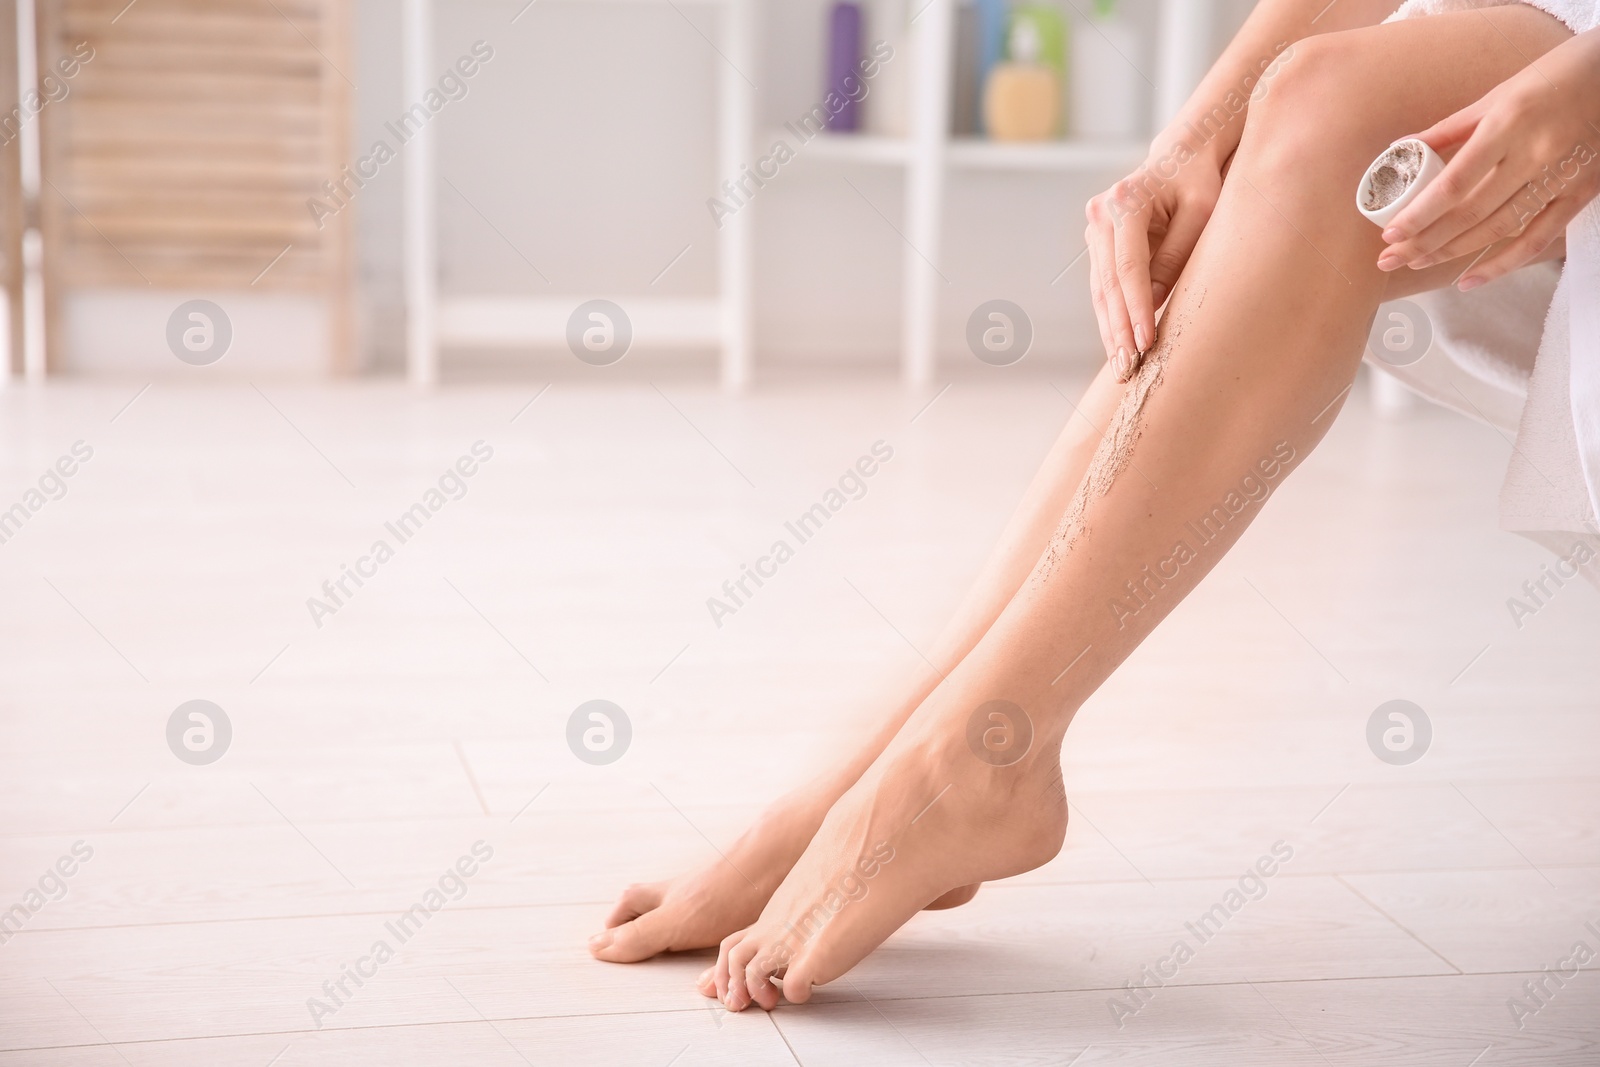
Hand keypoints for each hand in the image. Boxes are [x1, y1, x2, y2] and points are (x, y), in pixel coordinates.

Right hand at [1085, 133, 1223, 381]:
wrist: (1182, 155)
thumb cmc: (1200, 180)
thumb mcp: (1201, 214)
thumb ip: (1177, 255)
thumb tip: (1154, 303)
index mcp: (1126, 201)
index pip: (1129, 267)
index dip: (1137, 308)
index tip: (1145, 342)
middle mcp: (1101, 214)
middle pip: (1108, 283)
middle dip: (1118, 329)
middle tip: (1128, 367)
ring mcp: (1095, 229)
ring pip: (1100, 290)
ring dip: (1111, 329)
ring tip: (1121, 365)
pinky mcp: (1099, 243)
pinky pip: (1103, 286)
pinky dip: (1112, 315)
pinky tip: (1119, 344)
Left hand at [1377, 28, 1599, 289]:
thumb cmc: (1553, 78)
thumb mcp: (1498, 94)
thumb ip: (1451, 128)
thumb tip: (1402, 150)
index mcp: (1509, 123)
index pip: (1455, 182)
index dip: (1420, 214)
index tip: (1391, 233)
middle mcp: (1536, 154)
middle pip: (1471, 213)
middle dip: (1425, 241)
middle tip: (1389, 259)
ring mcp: (1562, 177)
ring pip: (1500, 229)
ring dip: (1453, 253)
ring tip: (1416, 264)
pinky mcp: (1581, 194)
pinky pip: (1538, 239)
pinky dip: (1502, 264)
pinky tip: (1469, 280)